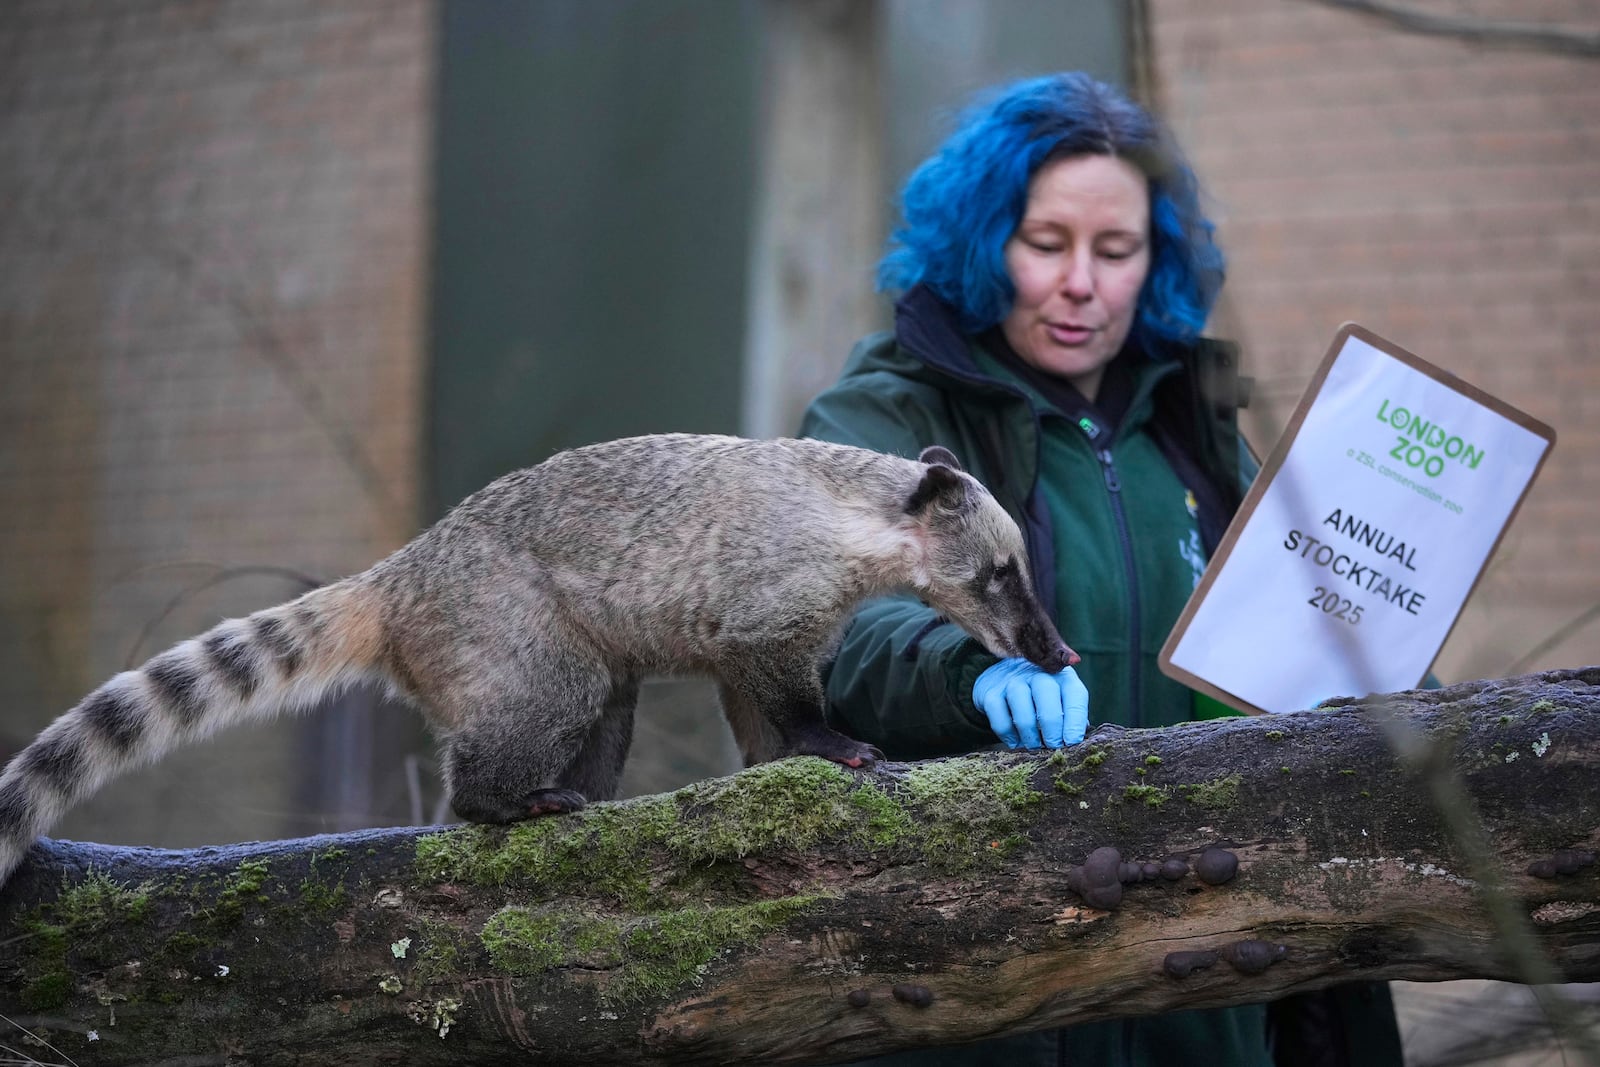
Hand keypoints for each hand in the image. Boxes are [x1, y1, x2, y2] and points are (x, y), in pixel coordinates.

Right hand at [972, 658, 1088, 748]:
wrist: (1003, 678)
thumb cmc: (1041, 697)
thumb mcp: (1061, 699)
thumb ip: (1072, 716)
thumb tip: (1079, 740)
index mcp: (1062, 676)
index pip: (1074, 694)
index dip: (1075, 719)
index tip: (1072, 741)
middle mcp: (1037, 672)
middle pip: (1047, 694)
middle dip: (1052, 725)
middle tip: (1053, 746)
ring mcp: (1011, 679)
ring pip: (1021, 704)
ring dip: (1029, 732)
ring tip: (1034, 746)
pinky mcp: (991, 691)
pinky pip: (998, 713)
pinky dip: (1007, 733)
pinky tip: (1015, 742)